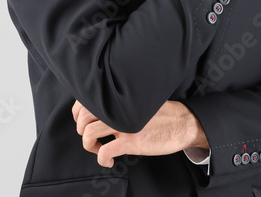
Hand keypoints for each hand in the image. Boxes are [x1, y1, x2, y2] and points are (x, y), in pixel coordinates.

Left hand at [72, 99, 207, 167]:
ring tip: (98, 149)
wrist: (183, 123)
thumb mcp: (137, 101)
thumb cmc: (161, 113)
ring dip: (88, 145)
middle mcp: (118, 108)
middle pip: (83, 118)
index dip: (77, 114)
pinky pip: (104, 152)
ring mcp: (124, 124)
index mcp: (118, 98)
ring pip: (88, 133)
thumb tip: (99, 108)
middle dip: (81, 131)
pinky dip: (101, 159)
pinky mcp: (131, 141)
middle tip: (91, 138)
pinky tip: (109, 162)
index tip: (81, 122)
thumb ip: (119, 102)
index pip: (85, 101)